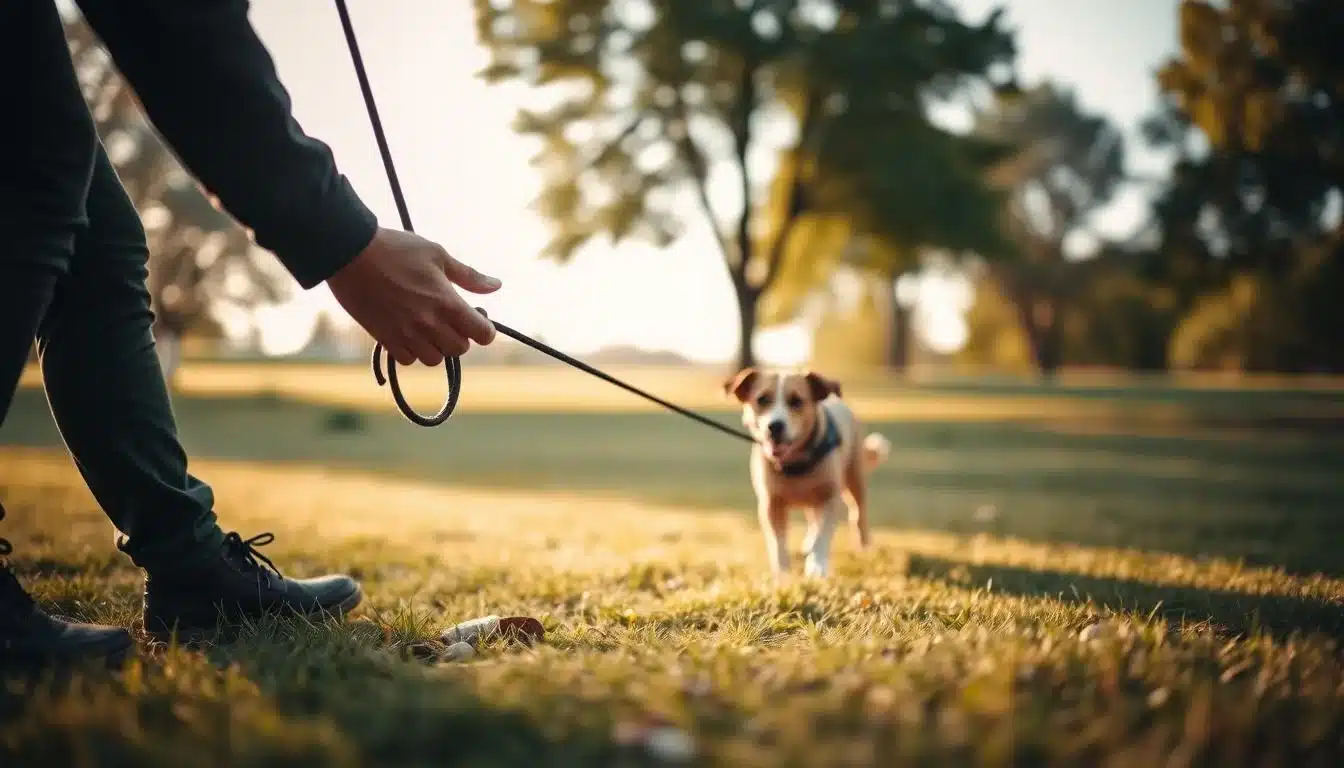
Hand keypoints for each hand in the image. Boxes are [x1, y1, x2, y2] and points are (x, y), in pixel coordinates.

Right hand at [326, 227, 500, 366]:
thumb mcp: (437, 255)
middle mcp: (430, 324)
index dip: (484, 328)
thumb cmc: (396, 249)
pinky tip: (408, 333)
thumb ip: (468, 276)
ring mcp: (406, 334)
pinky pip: (408, 360)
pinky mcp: (385, 338)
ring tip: (428, 328)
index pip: (482, 335)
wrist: (350, 253)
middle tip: (449, 319)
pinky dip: (412, 352)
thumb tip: (496, 286)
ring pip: (434, 359)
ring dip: (436, 347)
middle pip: (459, 349)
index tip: (475, 317)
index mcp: (448, 303)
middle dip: (460, 336)